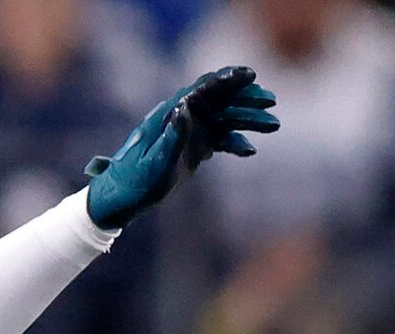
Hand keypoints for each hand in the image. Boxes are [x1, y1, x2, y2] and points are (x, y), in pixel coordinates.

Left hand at [85, 67, 277, 229]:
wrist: (120, 198)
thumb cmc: (133, 181)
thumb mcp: (152, 162)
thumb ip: (171, 136)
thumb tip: (184, 106)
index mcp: (171, 114)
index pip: (204, 89)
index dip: (228, 79)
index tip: (252, 75)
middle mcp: (183, 118)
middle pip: (220, 101)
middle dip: (247, 100)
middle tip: (271, 103)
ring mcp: (189, 132)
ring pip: (224, 119)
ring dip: (248, 120)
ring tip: (274, 125)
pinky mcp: (193, 148)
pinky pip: (219, 140)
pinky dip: (234, 143)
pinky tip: (249, 151)